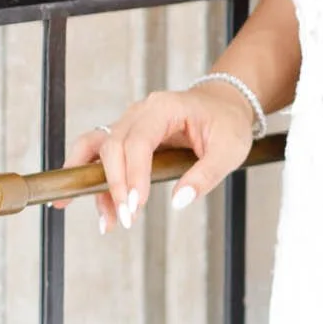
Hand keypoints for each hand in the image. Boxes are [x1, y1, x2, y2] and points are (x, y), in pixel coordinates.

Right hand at [64, 84, 257, 236]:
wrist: (225, 104)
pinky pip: (100, 155)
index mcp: (165, 108)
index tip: (136, 205)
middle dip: (115, 184)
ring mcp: (130, 123)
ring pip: (98, 148)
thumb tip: (179, 201)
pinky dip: (93, 178)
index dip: (134, 174)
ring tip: (107, 219)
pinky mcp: (127, 137)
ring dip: (93, 183)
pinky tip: (96, 206)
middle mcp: (140, 112)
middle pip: (113, 145)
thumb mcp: (229, 150)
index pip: (138, 141)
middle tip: (127, 218)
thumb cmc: (228, 122)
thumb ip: (206, 175)